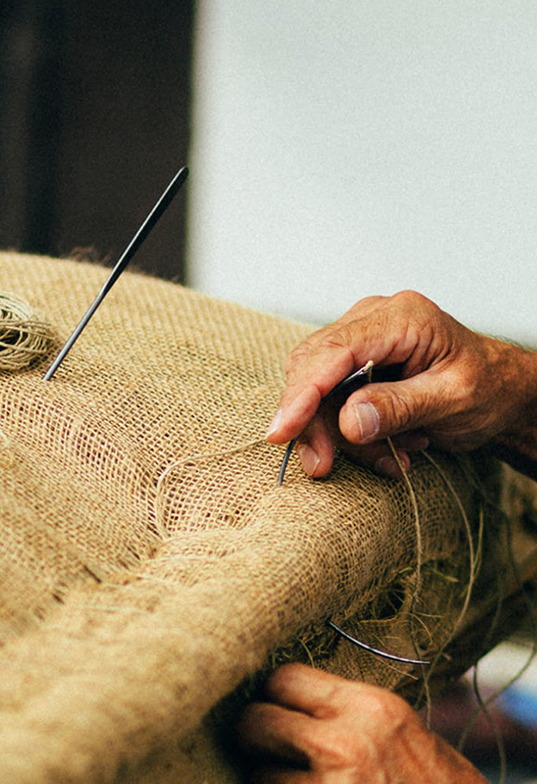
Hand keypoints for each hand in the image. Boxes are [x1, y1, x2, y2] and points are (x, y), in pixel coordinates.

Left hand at [236, 664, 536, 783]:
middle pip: (253, 723)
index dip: (272, 698)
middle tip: (270, 755)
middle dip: (255, 740)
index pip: (282, 679)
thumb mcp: (408, 735)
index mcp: (369, 709)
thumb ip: (349, 717)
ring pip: (257, 779)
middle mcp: (343, 746)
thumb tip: (291, 704)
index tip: (275, 712)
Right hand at [264, 291, 536, 478]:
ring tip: (389, 458)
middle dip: (313, 423)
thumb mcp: (453, 402)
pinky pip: (330, 401)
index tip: (281, 433)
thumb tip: (348, 421)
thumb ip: (400, 408)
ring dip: (340, 435)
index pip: (333, 351)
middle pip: (312, 370)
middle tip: (323, 466)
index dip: (301, 393)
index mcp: (402, 318)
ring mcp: (361, 340)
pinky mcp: (355, 363)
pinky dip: (350, 433)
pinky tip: (387, 447)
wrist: (502, 393)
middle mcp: (374, 320)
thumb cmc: (488, 391)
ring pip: (316, 391)